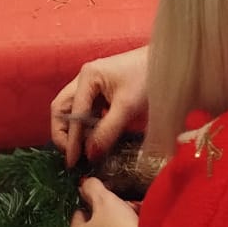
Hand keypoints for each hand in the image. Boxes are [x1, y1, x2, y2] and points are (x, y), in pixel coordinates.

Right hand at [51, 46, 150, 165]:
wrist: (166, 63)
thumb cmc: (147, 78)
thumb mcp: (127, 107)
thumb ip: (107, 131)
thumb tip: (90, 155)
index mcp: (87, 77)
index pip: (72, 114)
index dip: (71, 140)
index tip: (73, 163)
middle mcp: (84, 79)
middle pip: (62, 108)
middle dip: (63, 133)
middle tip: (73, 155)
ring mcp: (91, 84)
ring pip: (72, 110)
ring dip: (74, 130)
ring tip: (83, 151)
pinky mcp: (101, 91)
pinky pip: (86, 111)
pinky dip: (86, 126)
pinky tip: (95, 138)